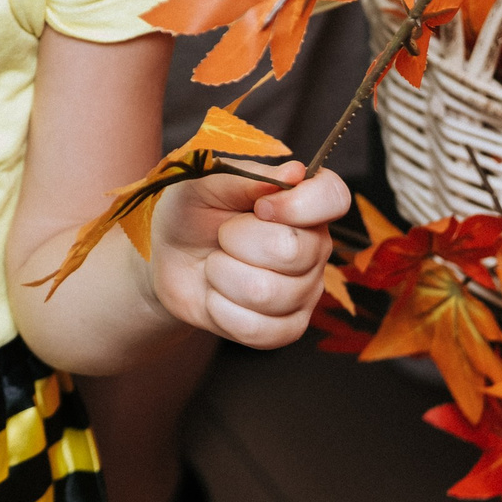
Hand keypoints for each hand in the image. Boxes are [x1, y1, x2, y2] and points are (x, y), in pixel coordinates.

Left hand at [149, 161, 348, 348]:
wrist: (167, 259)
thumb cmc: (191, 212)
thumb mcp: (203, 182)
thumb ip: (245, 175)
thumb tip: (294, 172)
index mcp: (302, 202)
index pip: (334, 197)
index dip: (300, 204)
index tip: (260, 206)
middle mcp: (314, 246)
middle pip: (292, 250)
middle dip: (236, 241)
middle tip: (222, 235)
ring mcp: (305, 291)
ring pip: (267, 292)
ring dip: (222, 275)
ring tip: (216, 264)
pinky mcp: (287, 328)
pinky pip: (257, 328)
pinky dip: (221, 310)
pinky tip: (217, 295)